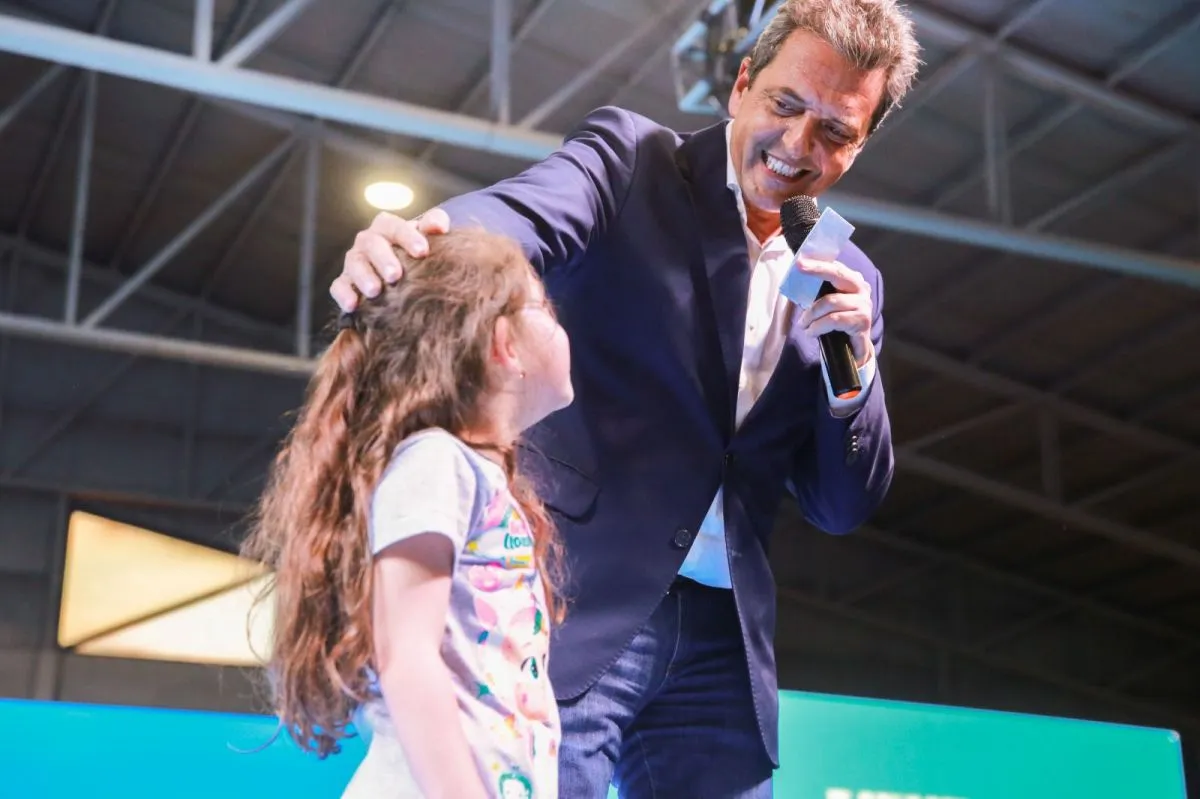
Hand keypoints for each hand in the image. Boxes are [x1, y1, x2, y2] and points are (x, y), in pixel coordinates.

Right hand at [329, 208, 450, 311]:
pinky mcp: (345, 282)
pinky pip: (339, 286)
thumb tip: (439, 227)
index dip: (408, 237)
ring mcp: (355, 261)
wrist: (401, 274)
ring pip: (355, 264)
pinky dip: (344, 294)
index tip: (423, 251)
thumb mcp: (426, 236)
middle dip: (383, 259)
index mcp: (387, 227)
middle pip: (372, 244)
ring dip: (364, 277)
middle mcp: (368, 241)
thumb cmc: (415, 252)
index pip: (394, 226)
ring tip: (375, 291)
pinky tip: (352, 305)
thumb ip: (434, 223)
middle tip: (395, 275)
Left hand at [794, 257, 873, 366]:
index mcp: (853, 281)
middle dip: (816, 270)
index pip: (835, 267)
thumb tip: (796, 280)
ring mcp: (864, 305)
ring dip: (810, 314)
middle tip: (798, 269)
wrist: (853, 349)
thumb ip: (817, 292)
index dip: (818, 263)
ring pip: (830, 302)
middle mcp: (862, 290)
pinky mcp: (862, 322)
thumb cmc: (837, 323)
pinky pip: (834, 320)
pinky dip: (817, 327)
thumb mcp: (826, 305)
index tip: (800, 261)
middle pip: (837, 274)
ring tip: (802, 324)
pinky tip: (811, 333)